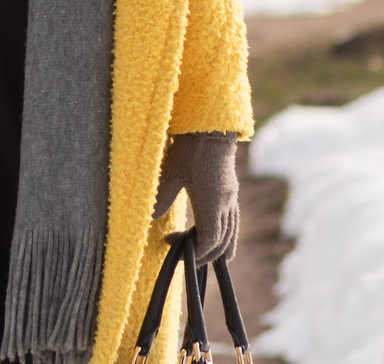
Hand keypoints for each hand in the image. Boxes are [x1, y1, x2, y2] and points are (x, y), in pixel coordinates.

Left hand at [153, 133, 239, 265]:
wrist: (211, 128)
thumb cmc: (190, 149)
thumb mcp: (170, 173)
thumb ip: (162, 198)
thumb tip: (151, 219)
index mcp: (212, 204)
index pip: (209, 241)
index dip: (194, 252)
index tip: (172, 245)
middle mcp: (225, 205)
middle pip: (222, 242)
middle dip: (205, 255)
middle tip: (184, 255)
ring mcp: (230, 199)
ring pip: (230, 234)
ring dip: (217, 247)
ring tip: (200, 252)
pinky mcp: (230, 192)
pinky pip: (232, 221)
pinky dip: (224, 234)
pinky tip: (211, 230)